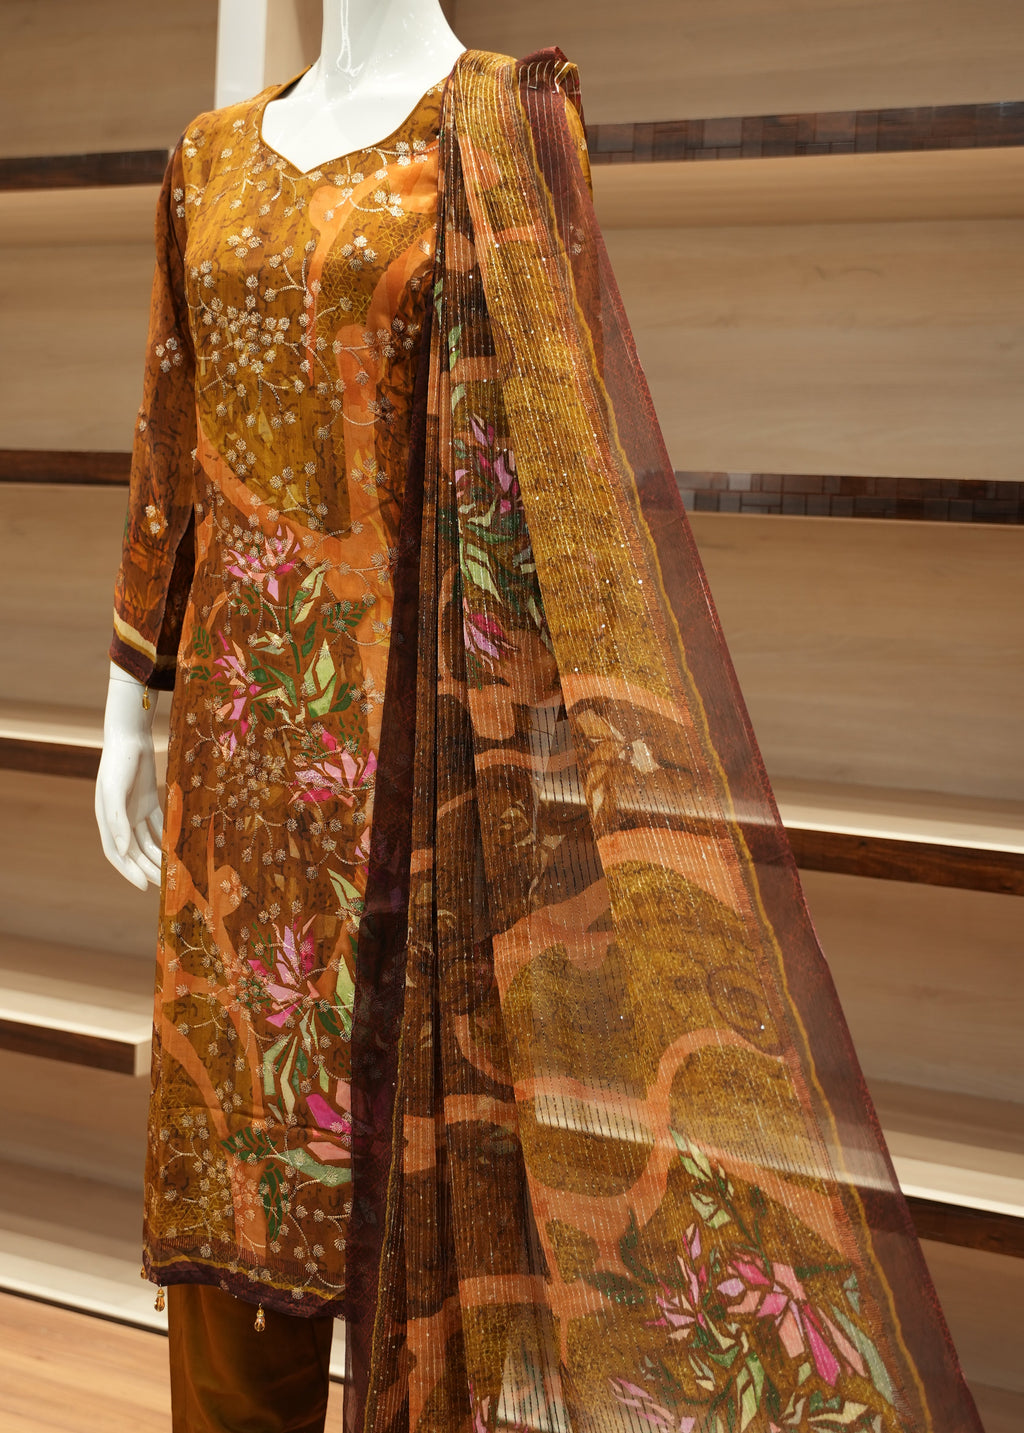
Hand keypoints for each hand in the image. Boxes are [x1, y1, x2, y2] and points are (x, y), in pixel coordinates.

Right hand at [95, 663, 163, 890]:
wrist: (130, 738)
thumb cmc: (118, 763)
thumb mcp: (114, 791)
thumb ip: (117, 821)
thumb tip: (123, 851)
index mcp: (107, 820)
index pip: (117, 854)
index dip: (128, 871)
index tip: (144, 887)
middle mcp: (120, 819)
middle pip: (135, 851)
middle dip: (148, 868)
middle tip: (166, 884)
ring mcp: (135, 811)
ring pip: (148, 840)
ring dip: (159, 855)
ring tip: (174, 870)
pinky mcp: (149, 801)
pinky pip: (159, 824)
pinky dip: (167, 836)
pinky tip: (178, 847)